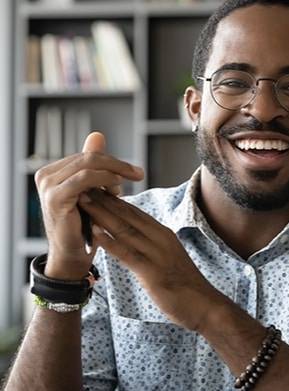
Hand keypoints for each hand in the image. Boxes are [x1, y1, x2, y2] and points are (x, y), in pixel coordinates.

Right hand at [35, 132, 144, 278]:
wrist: (74, 254)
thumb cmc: (85, 225)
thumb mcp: (92, 192)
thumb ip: (94, 166)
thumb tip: (98, 136)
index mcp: (54, 171)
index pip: (88, 155)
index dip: (113, 161)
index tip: (133, 172)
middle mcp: (46, 175)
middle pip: (89, 157)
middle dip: (117, 164)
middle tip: (138, 173)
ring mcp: (48, 185)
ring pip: (88, 164)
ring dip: (114, 171)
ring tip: (130, 180)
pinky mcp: (55, 197)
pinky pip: (84, 179)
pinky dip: (103, 179)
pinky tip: (118, 186)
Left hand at [78, 189, 221, 330]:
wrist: (204, 305)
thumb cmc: (185, 285)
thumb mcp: (168, 257)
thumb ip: (152, 246)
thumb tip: (135, 240)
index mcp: (163, 234)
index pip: (134, 212)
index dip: (112, 199)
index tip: (94, 188)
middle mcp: (160, 238)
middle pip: (127, 215)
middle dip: (103, 200)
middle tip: (82, 185)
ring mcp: (157, 254)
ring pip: (124, 229)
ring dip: (101, 214)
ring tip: (83, 200)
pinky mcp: (152, 272)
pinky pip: (127, 253)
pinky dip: (109, 241)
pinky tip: (94, 232)